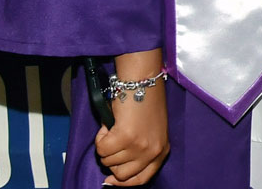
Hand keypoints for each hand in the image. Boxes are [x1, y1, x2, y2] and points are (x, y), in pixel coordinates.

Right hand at [96, 52, 170, 185]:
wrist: (143, 83)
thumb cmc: (144, 104)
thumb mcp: (149, 133)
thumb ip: (139, 152)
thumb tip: (113, 175)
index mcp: (161, 151)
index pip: (142, 179)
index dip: (124, 182)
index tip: (110, 179)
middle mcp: (153, 151)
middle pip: (121, 174)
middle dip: (111, 159)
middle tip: (113, 141)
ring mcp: (140, 146)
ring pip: (108, 160)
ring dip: (105, 146)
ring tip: (114, 128)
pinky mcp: (126, 138)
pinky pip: (102, 149)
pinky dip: (100, 137)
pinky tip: (109, 125)